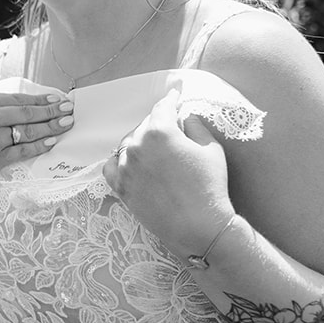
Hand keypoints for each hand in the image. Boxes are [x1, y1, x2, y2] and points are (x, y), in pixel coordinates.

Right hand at [0, 85, 72, 214]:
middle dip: (51, 110)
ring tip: (67, 124)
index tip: (57, 98)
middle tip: (70, 109)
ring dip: (50, 127)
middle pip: (26, 112)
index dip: (40, 98)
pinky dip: (38, 146)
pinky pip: (21, 151)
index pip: (17, 98)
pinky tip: (51, 142)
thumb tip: (8, 105)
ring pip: (27, 131)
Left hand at [102, 89, 233, 253]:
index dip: (171, 100)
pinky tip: (130, 160)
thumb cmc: (210, 186)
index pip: (163, 108)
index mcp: (159, 131)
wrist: (199, 226)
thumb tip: (185, 118)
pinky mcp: (120, 187)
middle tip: (170, 125)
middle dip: (158, 123)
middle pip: (145, 125)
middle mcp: (137, 146)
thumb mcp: (211, 148)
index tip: (175, 96)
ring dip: (141, 141)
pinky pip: (112, 165)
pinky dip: (120, 160)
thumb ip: (195, 127)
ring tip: (154, 146)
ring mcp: (126, 167)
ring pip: (129, 144)